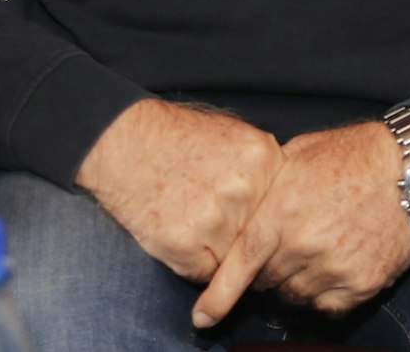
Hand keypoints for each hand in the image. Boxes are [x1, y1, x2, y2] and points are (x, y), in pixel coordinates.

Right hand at [74, 98, 281, 282]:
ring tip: (193, 218)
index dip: (268, 219)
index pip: (283, 207)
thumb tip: (285, 200)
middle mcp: (246, 190)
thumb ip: (264, 168)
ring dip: (217, 251)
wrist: (125, 142)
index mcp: (265, 158)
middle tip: (217, 220)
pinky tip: (178, 231)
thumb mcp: (235, 136)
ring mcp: (217, 219)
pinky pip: (204, 273)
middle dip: (243, 237)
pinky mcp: (186, 245)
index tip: (256, 223)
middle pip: (261, 235)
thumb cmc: (177, 138)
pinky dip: (192, 262)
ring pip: (234, 258)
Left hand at [193, 114, 409, 325]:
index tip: (203, 318)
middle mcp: (304, 245)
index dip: (218, 297)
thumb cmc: (357, 153)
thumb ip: (269, 187)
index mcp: (282, 211)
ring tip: (323, 245)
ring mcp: (335, 268)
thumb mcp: (302, 155)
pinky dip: (329, 292)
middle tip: (295, 241)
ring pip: (298, 296)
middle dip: (272, 267)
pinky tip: (340, 262)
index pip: (239, 265)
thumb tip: (243, 210)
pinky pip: (330, 305)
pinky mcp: (364, 283)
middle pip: (268, 281)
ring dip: (300, 280)